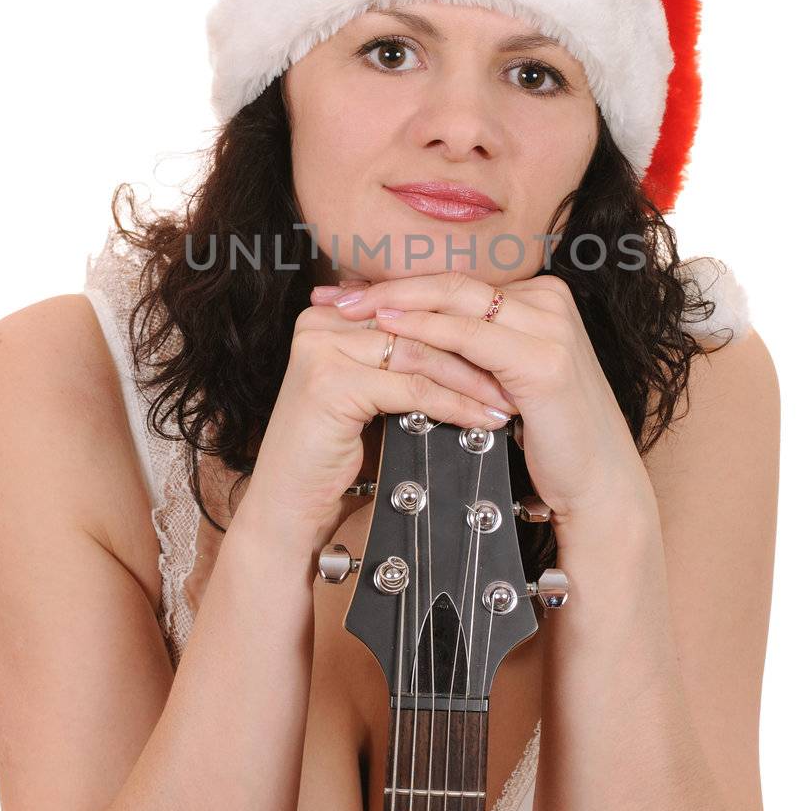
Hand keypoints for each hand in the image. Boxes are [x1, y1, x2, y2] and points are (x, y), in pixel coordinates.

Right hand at [244, 285, 520, 549]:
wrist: (290, 502)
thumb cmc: (334, 451)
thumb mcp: (372, 392)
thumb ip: (402, 360)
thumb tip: (474, 342)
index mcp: (332, 313)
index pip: (413, 308)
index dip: (464, 328)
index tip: (509, 350)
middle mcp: (321, 321)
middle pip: (418, 326)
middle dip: (475, 351)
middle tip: (520, 374)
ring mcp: (322, 348)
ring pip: (419, 354)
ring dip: (471, 380)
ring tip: (507, 401)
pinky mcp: (330, 382)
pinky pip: (410, 388)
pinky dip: (453, 404)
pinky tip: (480, 420)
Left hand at [320, 271, 654, 525]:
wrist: (596, 486)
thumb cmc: (548, 439)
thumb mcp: (504, 379)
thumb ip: (472, 349)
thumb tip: (407, 330)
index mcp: (543, 299)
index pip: (459, 282)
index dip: (402, 284)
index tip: (350, 293)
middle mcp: (551, 300)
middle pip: (454, 281)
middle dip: (388, 284)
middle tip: (335, 292)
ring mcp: (551, 326)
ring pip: (456, 301)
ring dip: (396, 301)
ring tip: (348, 308)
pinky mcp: (543, 359)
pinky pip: (467, 337)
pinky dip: (423, 330)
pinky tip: (388, 329)